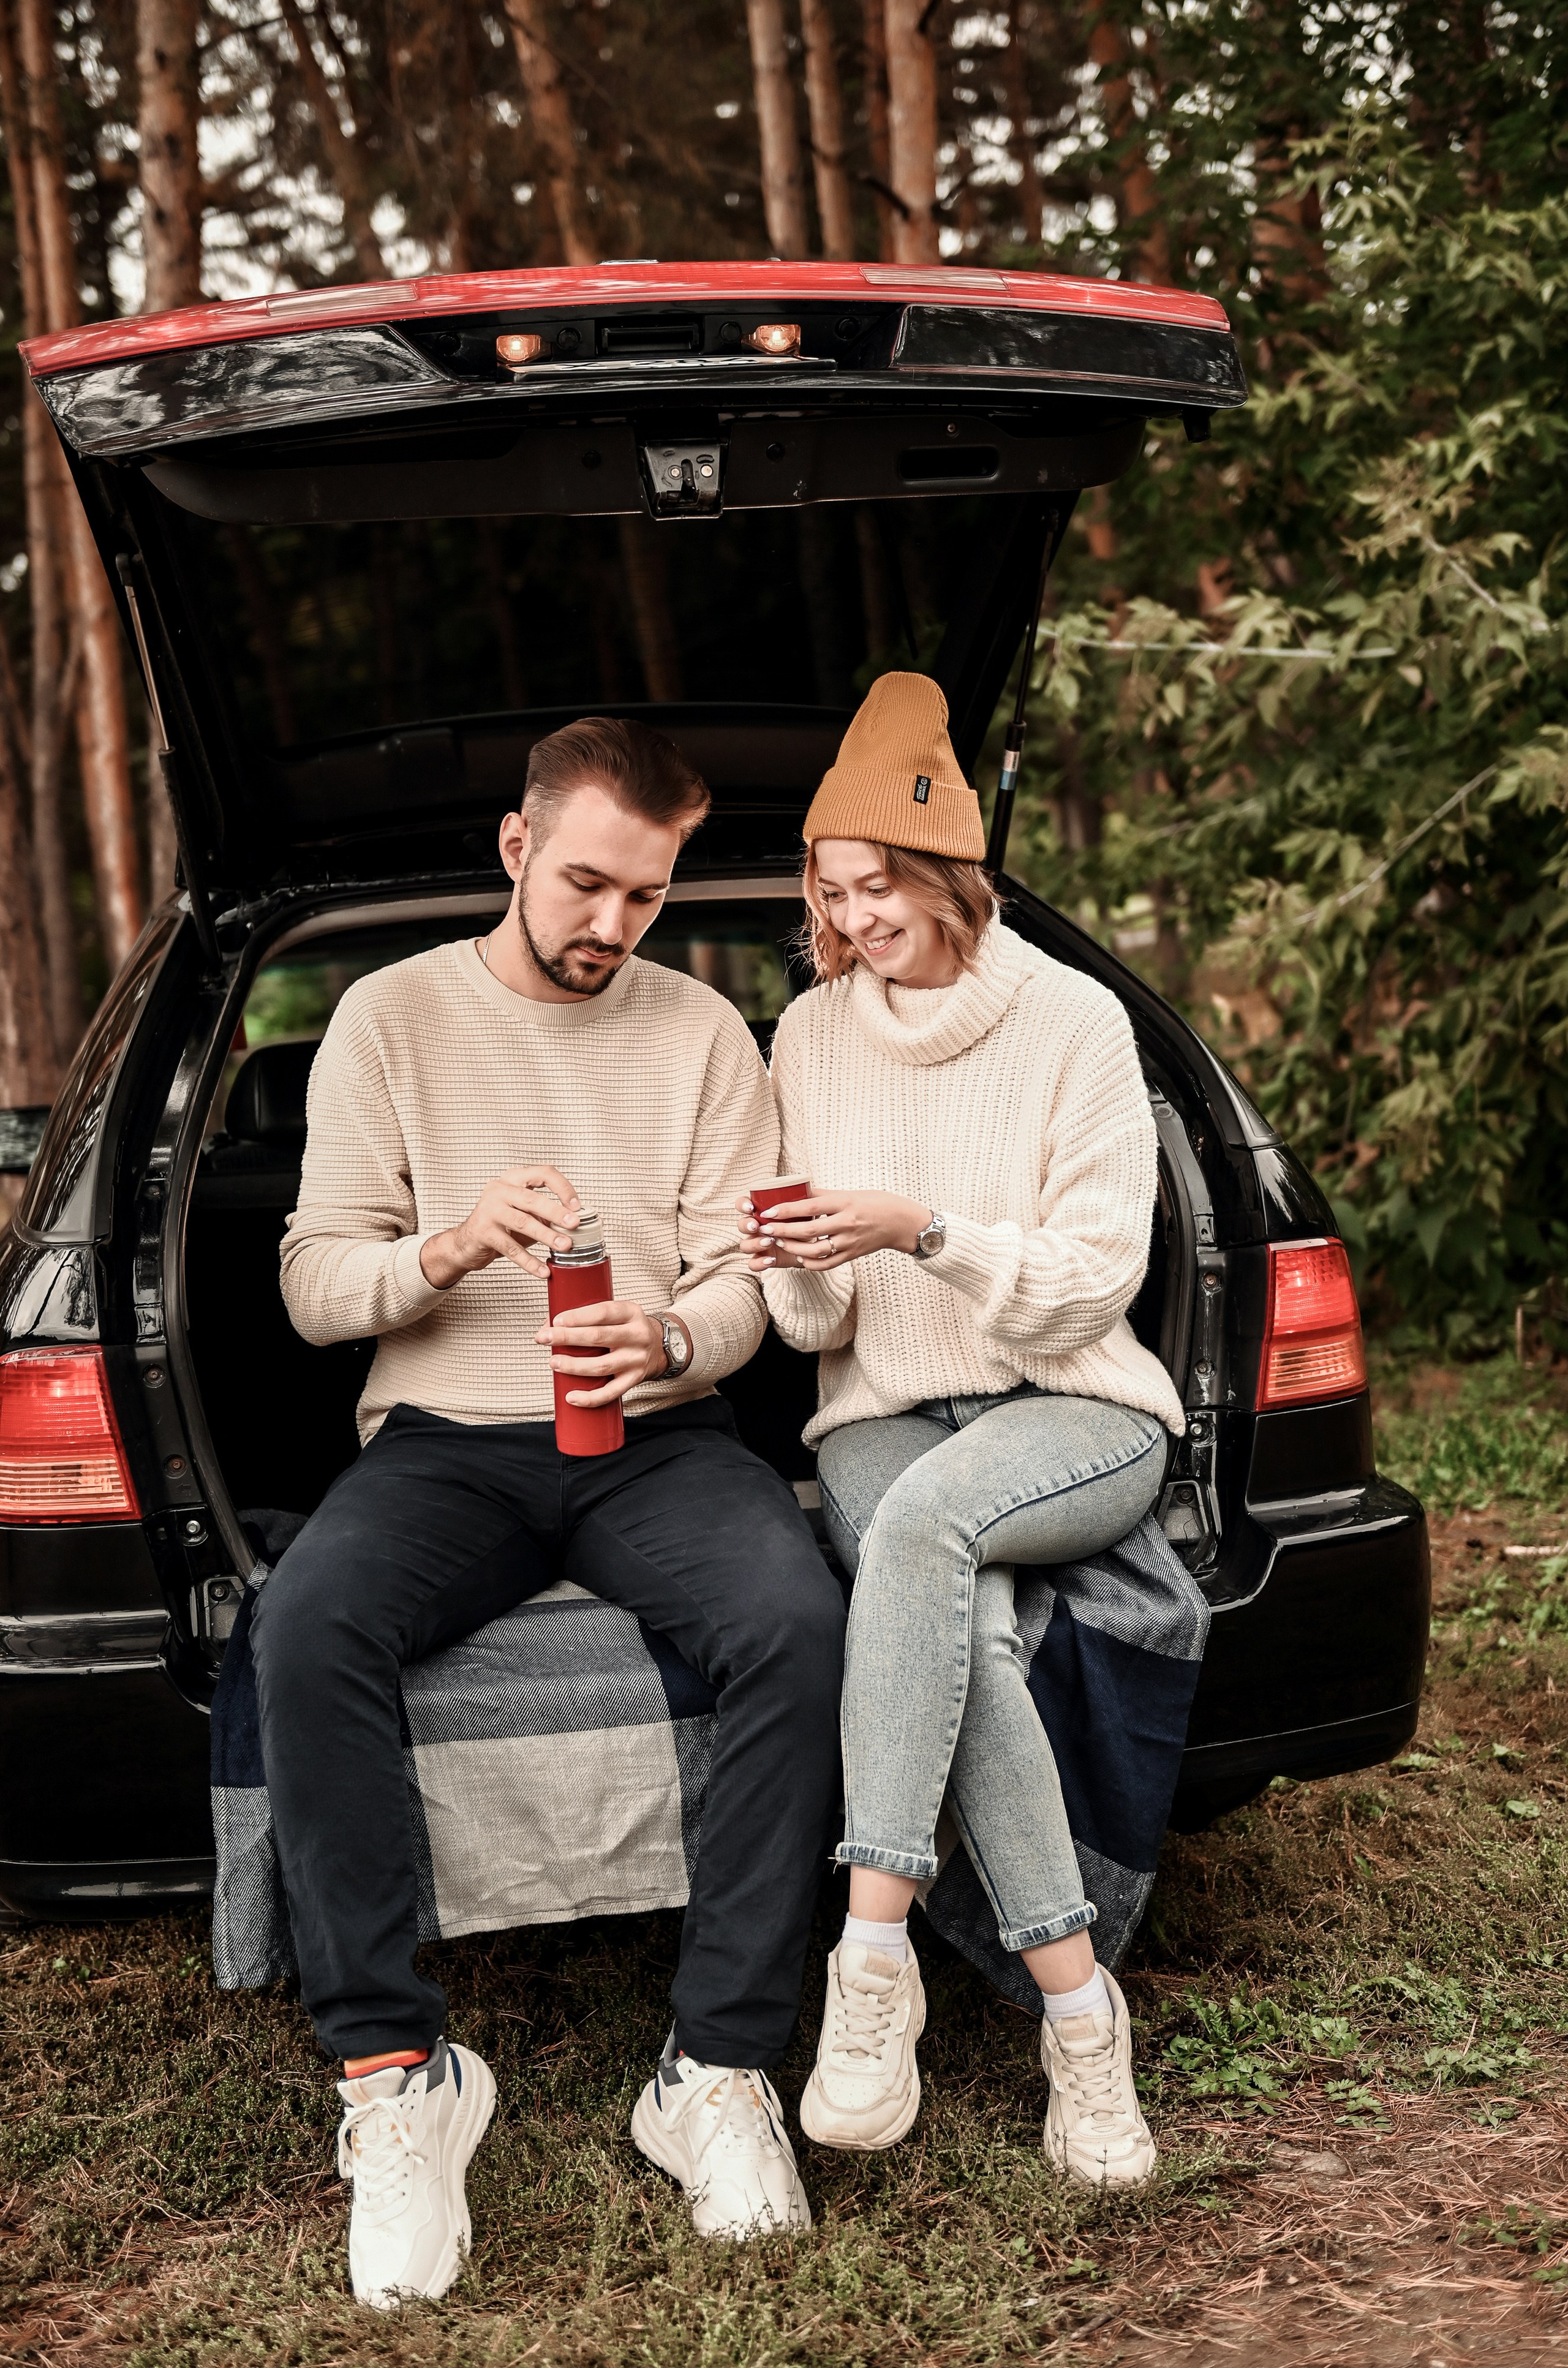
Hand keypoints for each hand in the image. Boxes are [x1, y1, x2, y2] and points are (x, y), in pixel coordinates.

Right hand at [420, 1164, 583, 1287]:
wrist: (465, 1242)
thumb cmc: (499, 1224)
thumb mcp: (523, 1213)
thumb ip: (544, 1214)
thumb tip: (574, 1222)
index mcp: (513, 1179)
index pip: (542, 1173)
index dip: (562, 1187)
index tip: (577, 1205)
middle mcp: (499, 1190)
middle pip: (532, 1198)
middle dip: (556, 1212)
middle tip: (574, 1223)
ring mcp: (488, 1210)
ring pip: (523, 1222)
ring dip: (546, 1235)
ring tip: (564, 1245)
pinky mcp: (483, 1232)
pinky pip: (511, 1248)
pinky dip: (529, 1261)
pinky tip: (542, 1270)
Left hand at [535, 1299, 688, 1406]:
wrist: (658, 1347)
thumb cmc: (625, 1328)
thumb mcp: (615, 1314)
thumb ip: (586, 1316)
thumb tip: (548, 1326)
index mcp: (631, 1312)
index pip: (603, 1312)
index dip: (578, 1317)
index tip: (555, 1320)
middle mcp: (637, 1335)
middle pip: (598, 1337)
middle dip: (567, 1338)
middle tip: (543, 1338)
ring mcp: (637, 1360)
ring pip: (602, 1366)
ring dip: (574, 1366)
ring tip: (553, 1362)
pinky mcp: (634, 1380)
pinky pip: (611, 1392)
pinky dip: (590, 1397)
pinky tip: (571, 1397)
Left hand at [735, 1187, 931, 1272]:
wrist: (902, 1222)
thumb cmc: (876, 1203)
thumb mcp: (850, 1193)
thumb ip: (824, 1195)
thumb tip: (797, 1191)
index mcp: (845, 1203)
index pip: (810, 1207)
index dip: (787, 1210)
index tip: (768, 1211)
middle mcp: (848, 1223)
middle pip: (809, 1230)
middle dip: (784, 1231)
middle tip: (765, 1230)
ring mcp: (850, 1242)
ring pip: (816, 1250)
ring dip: (794, 1249)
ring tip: (780, 1243)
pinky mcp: (853, 1255)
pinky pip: (828, 1264)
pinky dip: (811, 1263)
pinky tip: (799, 1258)